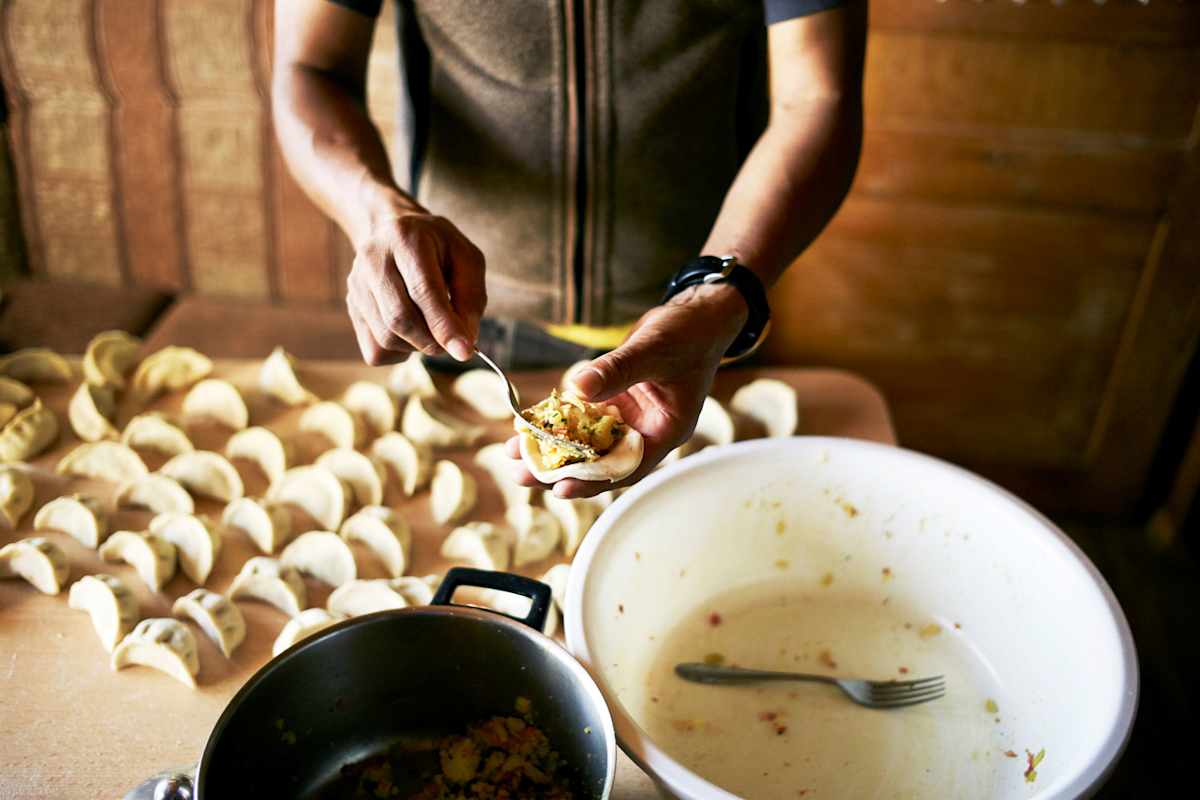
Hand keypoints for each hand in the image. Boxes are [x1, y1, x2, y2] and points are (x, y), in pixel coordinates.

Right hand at [346, 207, 486, 364]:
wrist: (394, 233)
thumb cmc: (438, 249)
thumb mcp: (466, 258)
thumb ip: (470, 298)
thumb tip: (463, 343)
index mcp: (405, 238)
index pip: (423, 290)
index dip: (444, 325)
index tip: (464, 352)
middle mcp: (372, 259)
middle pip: (400, 318)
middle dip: (432, 340)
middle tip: (452, 342)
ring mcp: (356, 285)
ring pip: (387, 338)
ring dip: (418, 346)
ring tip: (431, 326)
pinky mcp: (352, 307)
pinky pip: (375, 350)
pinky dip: (400, 351)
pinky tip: (411, 330)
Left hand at [505, 283, 747, 497]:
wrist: (695, 315)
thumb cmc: (688, 333)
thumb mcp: (654, 349)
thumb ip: (618, 370)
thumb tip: (578, 387)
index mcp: (665, 431)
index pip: (627, 466)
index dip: (593, 480)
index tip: (559, 487)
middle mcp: (645, 431)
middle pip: (601, 461)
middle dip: (561, 469)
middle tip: (521, 474)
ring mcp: (628, 418)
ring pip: (588, 442)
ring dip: (554, 448)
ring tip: (515, 453)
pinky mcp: (615, 401)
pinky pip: (583, 418)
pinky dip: (558, 422)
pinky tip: (528, 424)